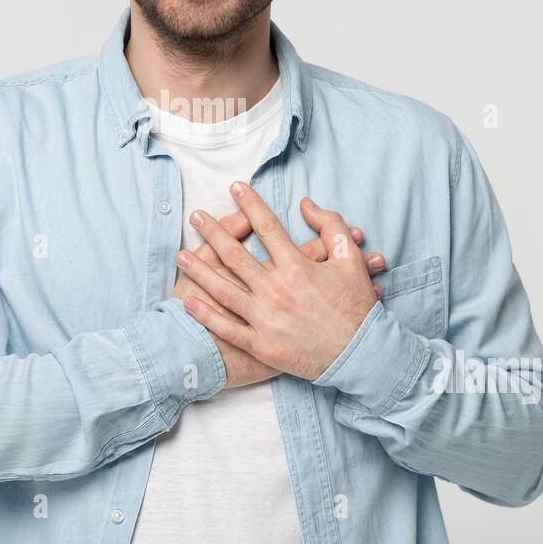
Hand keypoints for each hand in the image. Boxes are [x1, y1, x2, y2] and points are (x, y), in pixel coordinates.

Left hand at [178, 184, 378, 381]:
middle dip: (212, 232)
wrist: (361, 355)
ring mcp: (266, 319)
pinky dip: (206, 315)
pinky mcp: (261, 345)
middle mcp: (276, 290)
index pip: (266, 227)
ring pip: (224, 290)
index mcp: (296, 267)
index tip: (235, 188)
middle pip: (235, 255)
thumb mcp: (351, 259)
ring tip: (181, 254)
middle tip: (195, 216)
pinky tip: (188, 301)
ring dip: (200, 270)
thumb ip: (331, 226)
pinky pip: (227, 327)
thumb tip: (306, 204)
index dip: (250, 204)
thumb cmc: (357, 306)